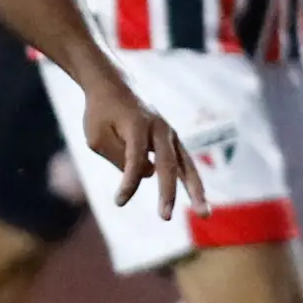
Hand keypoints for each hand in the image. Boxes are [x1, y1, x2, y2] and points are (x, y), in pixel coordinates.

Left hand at [77, 67, 209, 220]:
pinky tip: (199, 203)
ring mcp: (169, 133)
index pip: (135, 160)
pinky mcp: (172, 139)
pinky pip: (184, 164)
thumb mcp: (96, 136)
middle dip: (168, 193)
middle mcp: (158, 128)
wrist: (113, 84)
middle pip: (168, 164)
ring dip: (196, 191)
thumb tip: (149, 174)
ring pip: (186, 165)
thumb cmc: (101, 112)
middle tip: (165, 218)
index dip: (128, 183)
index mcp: (136, 124)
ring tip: (205, 215)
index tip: (118, 201)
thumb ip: (119, 157)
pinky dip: (191, 182)